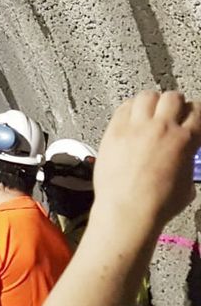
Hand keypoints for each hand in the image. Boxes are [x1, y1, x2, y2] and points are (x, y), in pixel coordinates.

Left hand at [92, 91, 200, 231]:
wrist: (128, 209)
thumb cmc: (160, 204)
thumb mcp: (187, 183)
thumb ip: (187, 162)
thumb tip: (183, 160)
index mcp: (186, 139)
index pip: (197, 109)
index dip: (195, 111)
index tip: (191, 117)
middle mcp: (162, 127)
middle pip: (172, 97)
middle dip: (174, 103)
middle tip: (170, 114)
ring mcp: (135, 127)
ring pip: (147, 96)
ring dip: (152, 102)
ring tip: (150, 113)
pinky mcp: (114, 131)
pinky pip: (123, 107)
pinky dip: (130, 109)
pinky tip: (131, 118)